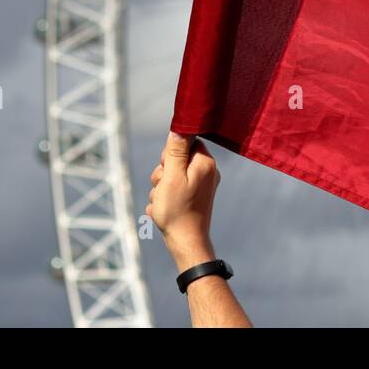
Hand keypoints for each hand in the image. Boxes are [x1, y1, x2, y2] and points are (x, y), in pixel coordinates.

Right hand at [147, 132, 220, 271]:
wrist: (186, 244)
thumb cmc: (178, 210)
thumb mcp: (172, 176)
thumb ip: (175, 150)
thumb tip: (180, 124)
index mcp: (205, 163)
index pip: (185, 143)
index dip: (170, 155)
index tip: (168, 170)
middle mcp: (208, 172)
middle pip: (176, 160)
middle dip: (163, 174)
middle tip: (164, 189)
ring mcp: (202, 186)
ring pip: (171, 177)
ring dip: (161, 189)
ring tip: (163, 203)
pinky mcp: (196, 198)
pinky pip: (174, 190)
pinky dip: (166, 199)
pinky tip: (165, 211)